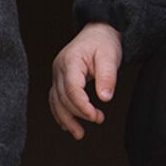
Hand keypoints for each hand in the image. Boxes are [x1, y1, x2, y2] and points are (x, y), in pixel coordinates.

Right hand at [49, 22, 121, 138]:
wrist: (98, 32)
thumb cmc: (104, 42)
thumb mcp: (110, 56)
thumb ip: (108, 76)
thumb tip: (105, 98)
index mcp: (70, 60)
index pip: (71, 89)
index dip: (82, 106)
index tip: (96, 116)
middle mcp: (59, 67)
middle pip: (62, 98)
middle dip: (79, 114)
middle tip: (99, 119)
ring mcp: (57, 73)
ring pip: (56, 101)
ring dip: (66, 119)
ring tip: (79, 134)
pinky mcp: (60, 78)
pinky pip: (56, 99)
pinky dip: (61, 113)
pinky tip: (69, 125)